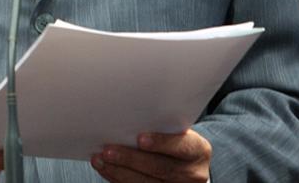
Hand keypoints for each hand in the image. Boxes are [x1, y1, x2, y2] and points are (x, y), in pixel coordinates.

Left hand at [91, 130, 210, 181]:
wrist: (189, 168)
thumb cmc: (179, 144)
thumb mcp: (182, 135)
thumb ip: (167, 129)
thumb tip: (132, 120)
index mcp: (199, 151)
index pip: (181, 146)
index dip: (161, 143)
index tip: (140, 139)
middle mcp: (192, 174)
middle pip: (159, 168)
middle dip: (131, 159)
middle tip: (108, 150)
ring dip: (118, 172)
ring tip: (99, 159)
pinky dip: (118, 180)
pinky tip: (106, 170)